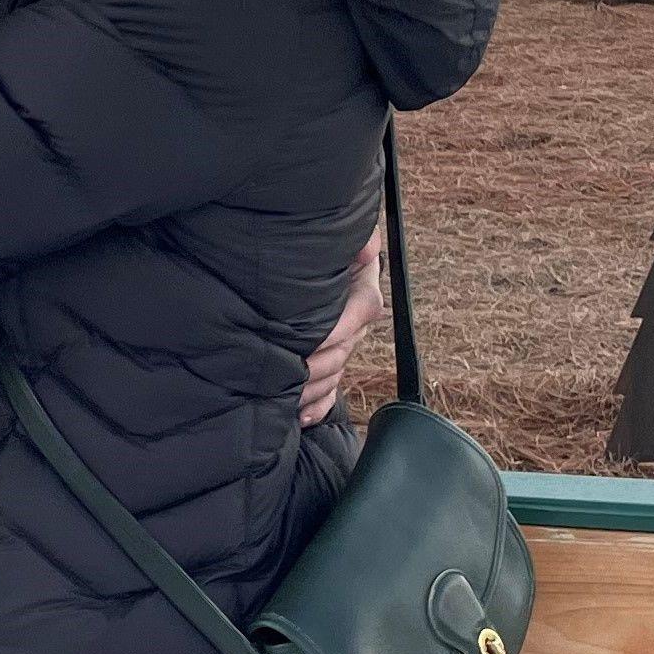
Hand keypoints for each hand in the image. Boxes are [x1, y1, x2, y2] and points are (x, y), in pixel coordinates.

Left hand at [299, 224, 387, 425]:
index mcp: (361, 290)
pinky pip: (331, 388)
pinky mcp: (329, 360)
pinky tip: (303, 418)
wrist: (307, 263)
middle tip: (288, 373)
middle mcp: (355, 321)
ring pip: (335, 372)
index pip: (361, 311)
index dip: (335, 329)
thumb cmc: (318, 245)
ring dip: (312, 388)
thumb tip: (366, 250)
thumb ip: (355, 239)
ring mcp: (343, 343)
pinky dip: (318, 406)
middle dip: (316, 366)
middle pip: (344, 349)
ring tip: (287, 396)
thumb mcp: (339, 235)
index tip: (305, 342)